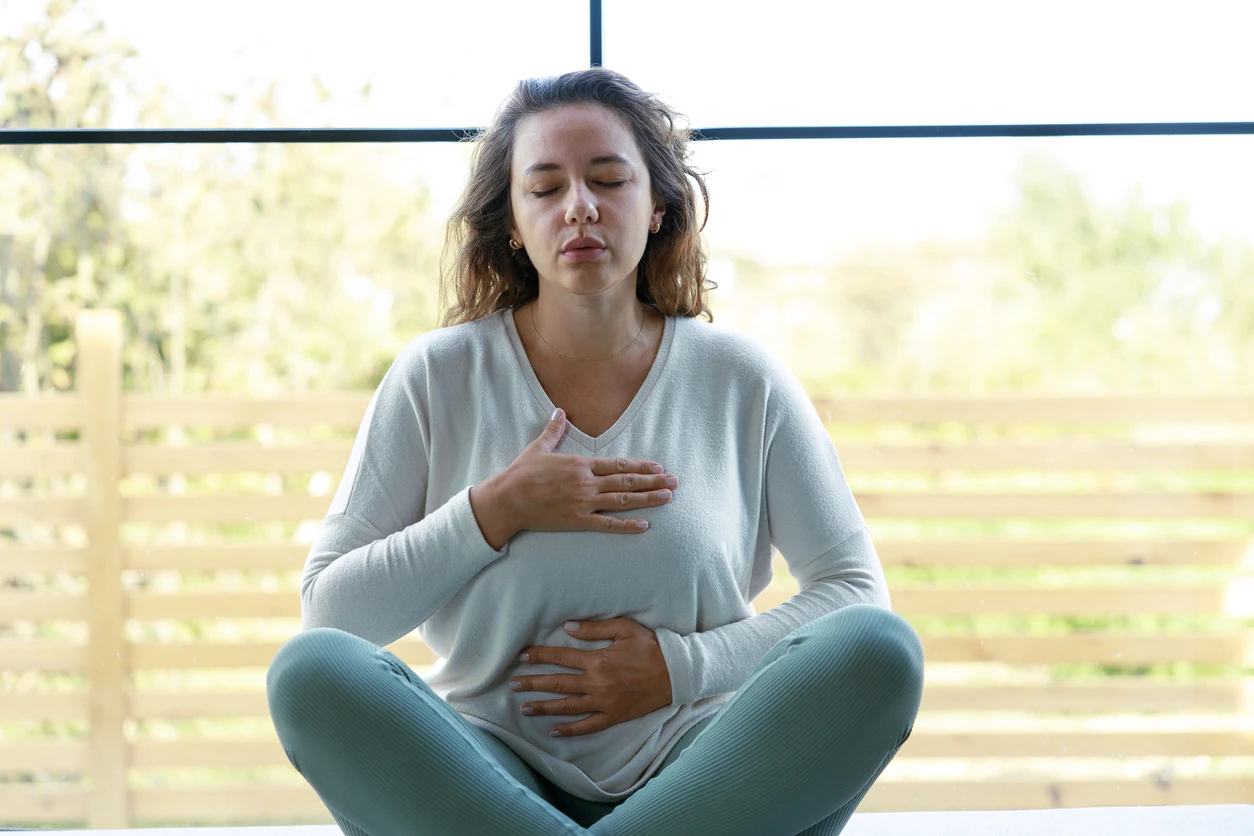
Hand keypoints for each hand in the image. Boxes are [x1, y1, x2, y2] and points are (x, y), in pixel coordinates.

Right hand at [497, 408, 679, 534]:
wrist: (507, 500)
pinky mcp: (577, 521)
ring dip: (648, 499)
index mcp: (581, 464)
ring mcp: (584, 503)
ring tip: (667, 498)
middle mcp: (587, 483)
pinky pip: (607, 525)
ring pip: (623, 500)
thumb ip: (554, 430)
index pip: (618, 464)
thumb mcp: (539, 448)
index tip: (659, 466)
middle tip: (674, 482)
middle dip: (653, 481)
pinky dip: (627, 526)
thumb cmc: (521, 473)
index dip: (641, 466)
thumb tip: (560, 411)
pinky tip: (644, 525)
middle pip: (627, 481)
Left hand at [510, 618, 672, 736]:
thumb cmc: (651, 647)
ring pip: (567, 706)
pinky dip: (569, 729)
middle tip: (512, 684)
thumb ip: (594, 628)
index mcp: (598, 659)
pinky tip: (552, 730)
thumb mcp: (624, 629)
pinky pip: (587, 725)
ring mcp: (604, 702)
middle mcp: (597, 683)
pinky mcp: (613, 716)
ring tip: (524, 708)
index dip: (539, 656)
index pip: (561, 657)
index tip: (522, 656)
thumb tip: (568, 627)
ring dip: (544, 707)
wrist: (676, 673)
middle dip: (533, 683)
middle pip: (558, 683)